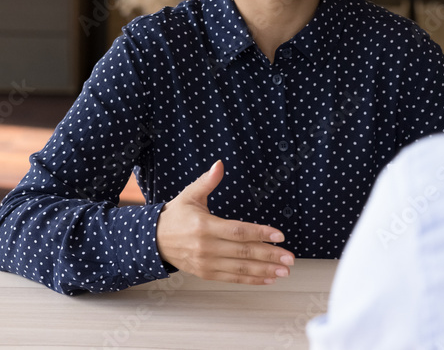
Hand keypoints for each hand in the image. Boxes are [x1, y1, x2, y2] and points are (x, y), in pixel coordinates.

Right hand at [155, 160, 294, 284]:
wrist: (154, 241)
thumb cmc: (176, 216)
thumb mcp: (190, 195)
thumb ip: (207, 182)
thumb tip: (219, 164)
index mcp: (205, 226)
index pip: (238, 231)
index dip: (260, 233)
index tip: (279, 236)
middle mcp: (207, 247)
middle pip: (243, 252)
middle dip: (270, 255)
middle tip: (290, 258)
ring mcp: (206, 263)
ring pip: (241, 268)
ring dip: (265, 271)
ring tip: (284, 271)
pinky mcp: (206, 274)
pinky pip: (233, 278)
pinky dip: (252, 280)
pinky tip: (268, 279)